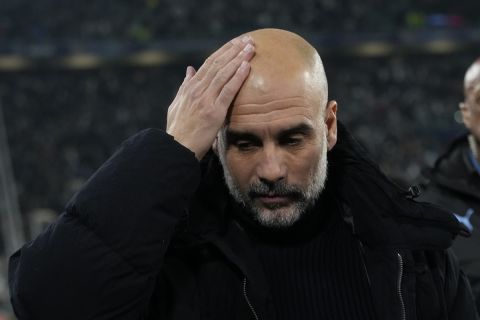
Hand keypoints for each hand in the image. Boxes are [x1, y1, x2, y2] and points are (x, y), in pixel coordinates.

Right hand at [166, 35, 254, 159]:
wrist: (176, 148)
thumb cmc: (177, 130)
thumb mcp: (177, 104)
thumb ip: (185, 86)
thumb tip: (190, 70)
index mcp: (190, 88)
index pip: (209, 64)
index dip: (223, 51)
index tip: (236, 43)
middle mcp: (197, 90)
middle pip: (218, 64)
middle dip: (234, 50)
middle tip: (248, 40)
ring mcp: (205, 100)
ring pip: (224, 74)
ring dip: (238, 59)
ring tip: (251, 48)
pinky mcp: (213, 112)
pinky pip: (228, 90)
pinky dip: (237, 77)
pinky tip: (246, 66)